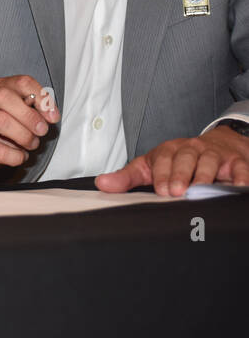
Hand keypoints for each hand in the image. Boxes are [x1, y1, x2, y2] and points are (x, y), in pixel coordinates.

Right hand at [0, 75, 59, 187]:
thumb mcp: (15, 117)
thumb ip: (31, 111)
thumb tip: (49, 113)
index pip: (21, 82)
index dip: (41, 98)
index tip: (52, 116)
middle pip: (5, 96)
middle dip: (29, 115)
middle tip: (42, 130)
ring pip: (0, 120)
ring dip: (24, 136)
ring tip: (31, 144)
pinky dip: (15, 156)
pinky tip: (18, 157)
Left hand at [97, 126, 248, 196]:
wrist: (219, 144)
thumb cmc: (179, 160)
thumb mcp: (150, 166)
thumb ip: (127, 177)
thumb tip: (101, 184)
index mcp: (169, 150)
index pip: (163, 158)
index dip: (162, 174)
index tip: (160, 190)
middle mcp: (191, 149)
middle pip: (186, 158)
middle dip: (181, 175)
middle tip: (177, 193)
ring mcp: (214, 155)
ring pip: (210, 162)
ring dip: (205, 177)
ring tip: (200, 192)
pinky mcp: (236, 162)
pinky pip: (240, 169)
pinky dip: (240, 178)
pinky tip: (237, 188)